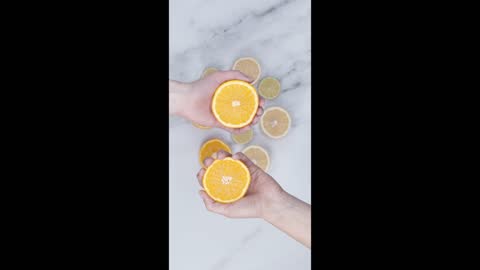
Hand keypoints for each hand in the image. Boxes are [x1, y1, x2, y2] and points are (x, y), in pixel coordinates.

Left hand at [173, 71, 264, 133]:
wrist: (187, 99)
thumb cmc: (200, 87)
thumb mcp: (219, 76)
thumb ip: (235, 75)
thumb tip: (252, 79)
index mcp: (231, 94)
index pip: (248, 98)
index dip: (258, 100)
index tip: (262, 101)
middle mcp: (230, 105)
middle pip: (248, 110)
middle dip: (257, 112)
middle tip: (259, 112)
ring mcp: (225, 115)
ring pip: (242, 120)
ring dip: (251, 122)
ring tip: (254, 120)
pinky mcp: (220, 123)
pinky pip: (232, 128)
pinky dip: (240, 130)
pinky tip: (246, 128)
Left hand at [196, 150, 310, 247]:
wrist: (270, 203)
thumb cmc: (251, 209)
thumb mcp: (227, 211)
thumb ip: (212, 205)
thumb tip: (200, 192)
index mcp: (225, 191)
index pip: (210, 181)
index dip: (204, 175)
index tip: (201, 172)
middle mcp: (232, 181)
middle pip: (217, 168)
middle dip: (210, 163)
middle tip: (209, 162)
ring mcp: (241, 173)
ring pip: (228, 160)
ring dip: (222, 155)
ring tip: (220, 156)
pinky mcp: (251, 167)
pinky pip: (243, 158)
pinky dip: (238, 155)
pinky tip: (235, 157)